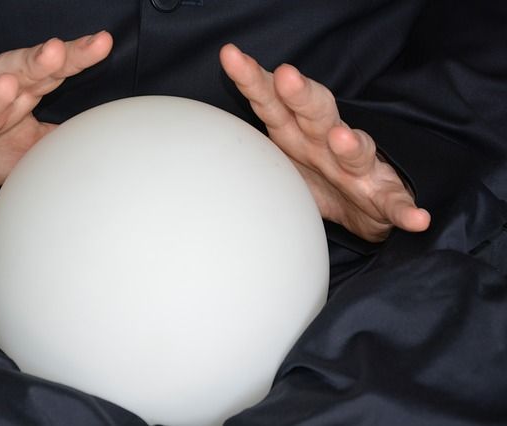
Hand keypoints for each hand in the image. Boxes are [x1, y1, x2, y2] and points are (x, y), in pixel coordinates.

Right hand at [0, 31, 112, 210]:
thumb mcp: (32, 144)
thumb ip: (62, 133)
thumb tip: (99, 130)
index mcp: (14, 98)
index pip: (47, 73)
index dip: (73, 58)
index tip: (102, 43)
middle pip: (11, 75)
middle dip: (33, 62)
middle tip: (57, 51)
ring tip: (8, 85)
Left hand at [219, 44, 429, 241]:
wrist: (362, 211)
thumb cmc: (318, 178)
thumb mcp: (280, 157)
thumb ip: (252, 145)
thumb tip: (194, 139)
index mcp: (297, 134)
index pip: (272, 101)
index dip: (252, 80)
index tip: (231, 57)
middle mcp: (327, 144)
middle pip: (316, 113)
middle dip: (301, 95)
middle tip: (286, 77)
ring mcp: (360, 170)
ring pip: (357, 152)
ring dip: (351, 145)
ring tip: (342, 140)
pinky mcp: (384, 197)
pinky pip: (395, 203)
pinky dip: (405, 210)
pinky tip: (415, 217)